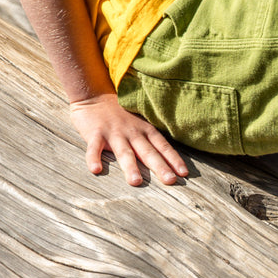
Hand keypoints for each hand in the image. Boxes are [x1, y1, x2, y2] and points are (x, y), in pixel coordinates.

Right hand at [69, 94, 188, 185]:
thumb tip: (168, 160)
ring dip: (130, 167)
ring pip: (124, 152)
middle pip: (148, 152)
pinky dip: (94, 158)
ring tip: (136, 182)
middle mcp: (132, 132)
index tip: (184, 174)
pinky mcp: (95, 133)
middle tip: (170, 181)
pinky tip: (96, 170)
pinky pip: (94, 148)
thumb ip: (150, 140)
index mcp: (145, 130)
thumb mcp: (139, 123)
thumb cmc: (120, 115)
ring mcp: (114, 133)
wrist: (93, 96)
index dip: (174, 159)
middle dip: (160, 167)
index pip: (163, 146)